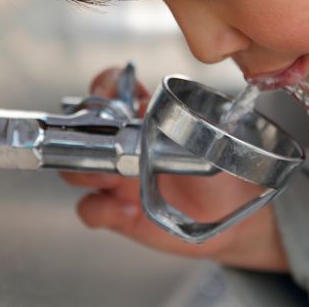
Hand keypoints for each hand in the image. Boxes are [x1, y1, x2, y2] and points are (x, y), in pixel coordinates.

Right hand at [60, 66, 289, 271]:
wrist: (233, 221)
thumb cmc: (225, 173)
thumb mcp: (216, 140)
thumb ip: (196, 124)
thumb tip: (180, 110)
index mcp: (146, 118)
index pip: (112, 90)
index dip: (104, 86)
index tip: (109, 92)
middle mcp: (125, 145)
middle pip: (81, 129)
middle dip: (81, 132)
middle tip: (104, 142)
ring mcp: (118, 179)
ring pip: (75, 169)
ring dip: (84, 171)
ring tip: (112, 178)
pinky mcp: (117, 212)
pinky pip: (90, 209)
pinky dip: (102, 210)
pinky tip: (127, 211)